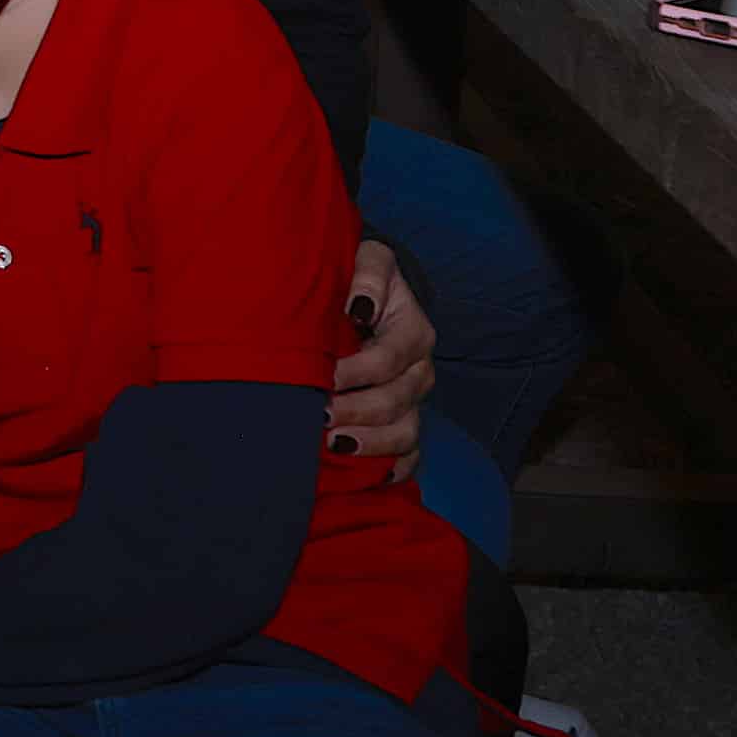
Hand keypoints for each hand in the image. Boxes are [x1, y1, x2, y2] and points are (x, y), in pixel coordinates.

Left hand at [328, 240, 434, 483]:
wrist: (364, 291)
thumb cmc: (361, 277)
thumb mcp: (369, 259)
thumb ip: (367, 275)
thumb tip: (358, 306)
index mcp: (413, 332)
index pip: (389, 359)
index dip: (358, 371)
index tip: (324, 377)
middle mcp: (418, 370)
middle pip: (397, 401)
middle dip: (357, 411)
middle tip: (318, 416)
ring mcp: (413, 401)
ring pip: (405, 433)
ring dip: (371, 444)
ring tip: (334, 445)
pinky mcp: (404, 422)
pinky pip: (410, 457)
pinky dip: (392, 469)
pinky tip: (368, 476)